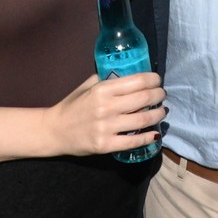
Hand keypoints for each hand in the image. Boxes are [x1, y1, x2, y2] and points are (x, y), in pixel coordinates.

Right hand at [46, 72, 165, 156]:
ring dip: (157, 115)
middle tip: (162, 95)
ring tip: (162, 111)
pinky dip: (147, 137)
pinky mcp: (106, 145)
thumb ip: (107, 78)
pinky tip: (154, 134)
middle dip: (158, 95)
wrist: (55, 131)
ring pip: (142, 120)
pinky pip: (133, 141)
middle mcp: (106, 107)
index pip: (137, 81)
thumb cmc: (73, 105)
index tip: (157, 80)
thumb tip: (129, 73)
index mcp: (102, 89)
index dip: (153, 80)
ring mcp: (106, 127)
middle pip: (143, 99)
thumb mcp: (88, 86)